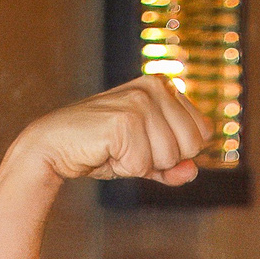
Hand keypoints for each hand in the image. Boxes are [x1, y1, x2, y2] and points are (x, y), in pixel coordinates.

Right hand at [12, 76, 211, 188]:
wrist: (56, 146)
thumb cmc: (103, 148)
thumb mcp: (147, 157)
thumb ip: (175, 166)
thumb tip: (193, 171)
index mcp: (165, 86)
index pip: (203, 133)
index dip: (178, 151)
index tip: (147, 142)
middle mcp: (156, 86)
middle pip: (192, 146)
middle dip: (164, 159)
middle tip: (131, 147)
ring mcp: (140, 101)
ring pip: (170, 157)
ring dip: (143, 163)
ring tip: (117, 147)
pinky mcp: (125, 119)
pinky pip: (144, 165)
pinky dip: (126, 167)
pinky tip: (106, 150)